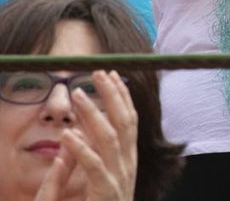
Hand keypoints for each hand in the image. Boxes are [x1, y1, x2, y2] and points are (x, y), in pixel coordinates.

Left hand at [33, 71, 136, 200]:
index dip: (121, 96)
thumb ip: (92, 155)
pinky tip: (68, 135)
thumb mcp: (100, 178)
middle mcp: (128, 164)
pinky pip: (94, 166)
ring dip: (93, 114)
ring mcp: (119, 177)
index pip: (129, 119)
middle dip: (111, 95)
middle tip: (96, 73)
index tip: (111, 74)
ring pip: (109, 138)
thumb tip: (81, 131)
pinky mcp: (106, 192)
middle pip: (123, 121)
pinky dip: (81, 149)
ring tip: (77, 95)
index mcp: (128, 158)